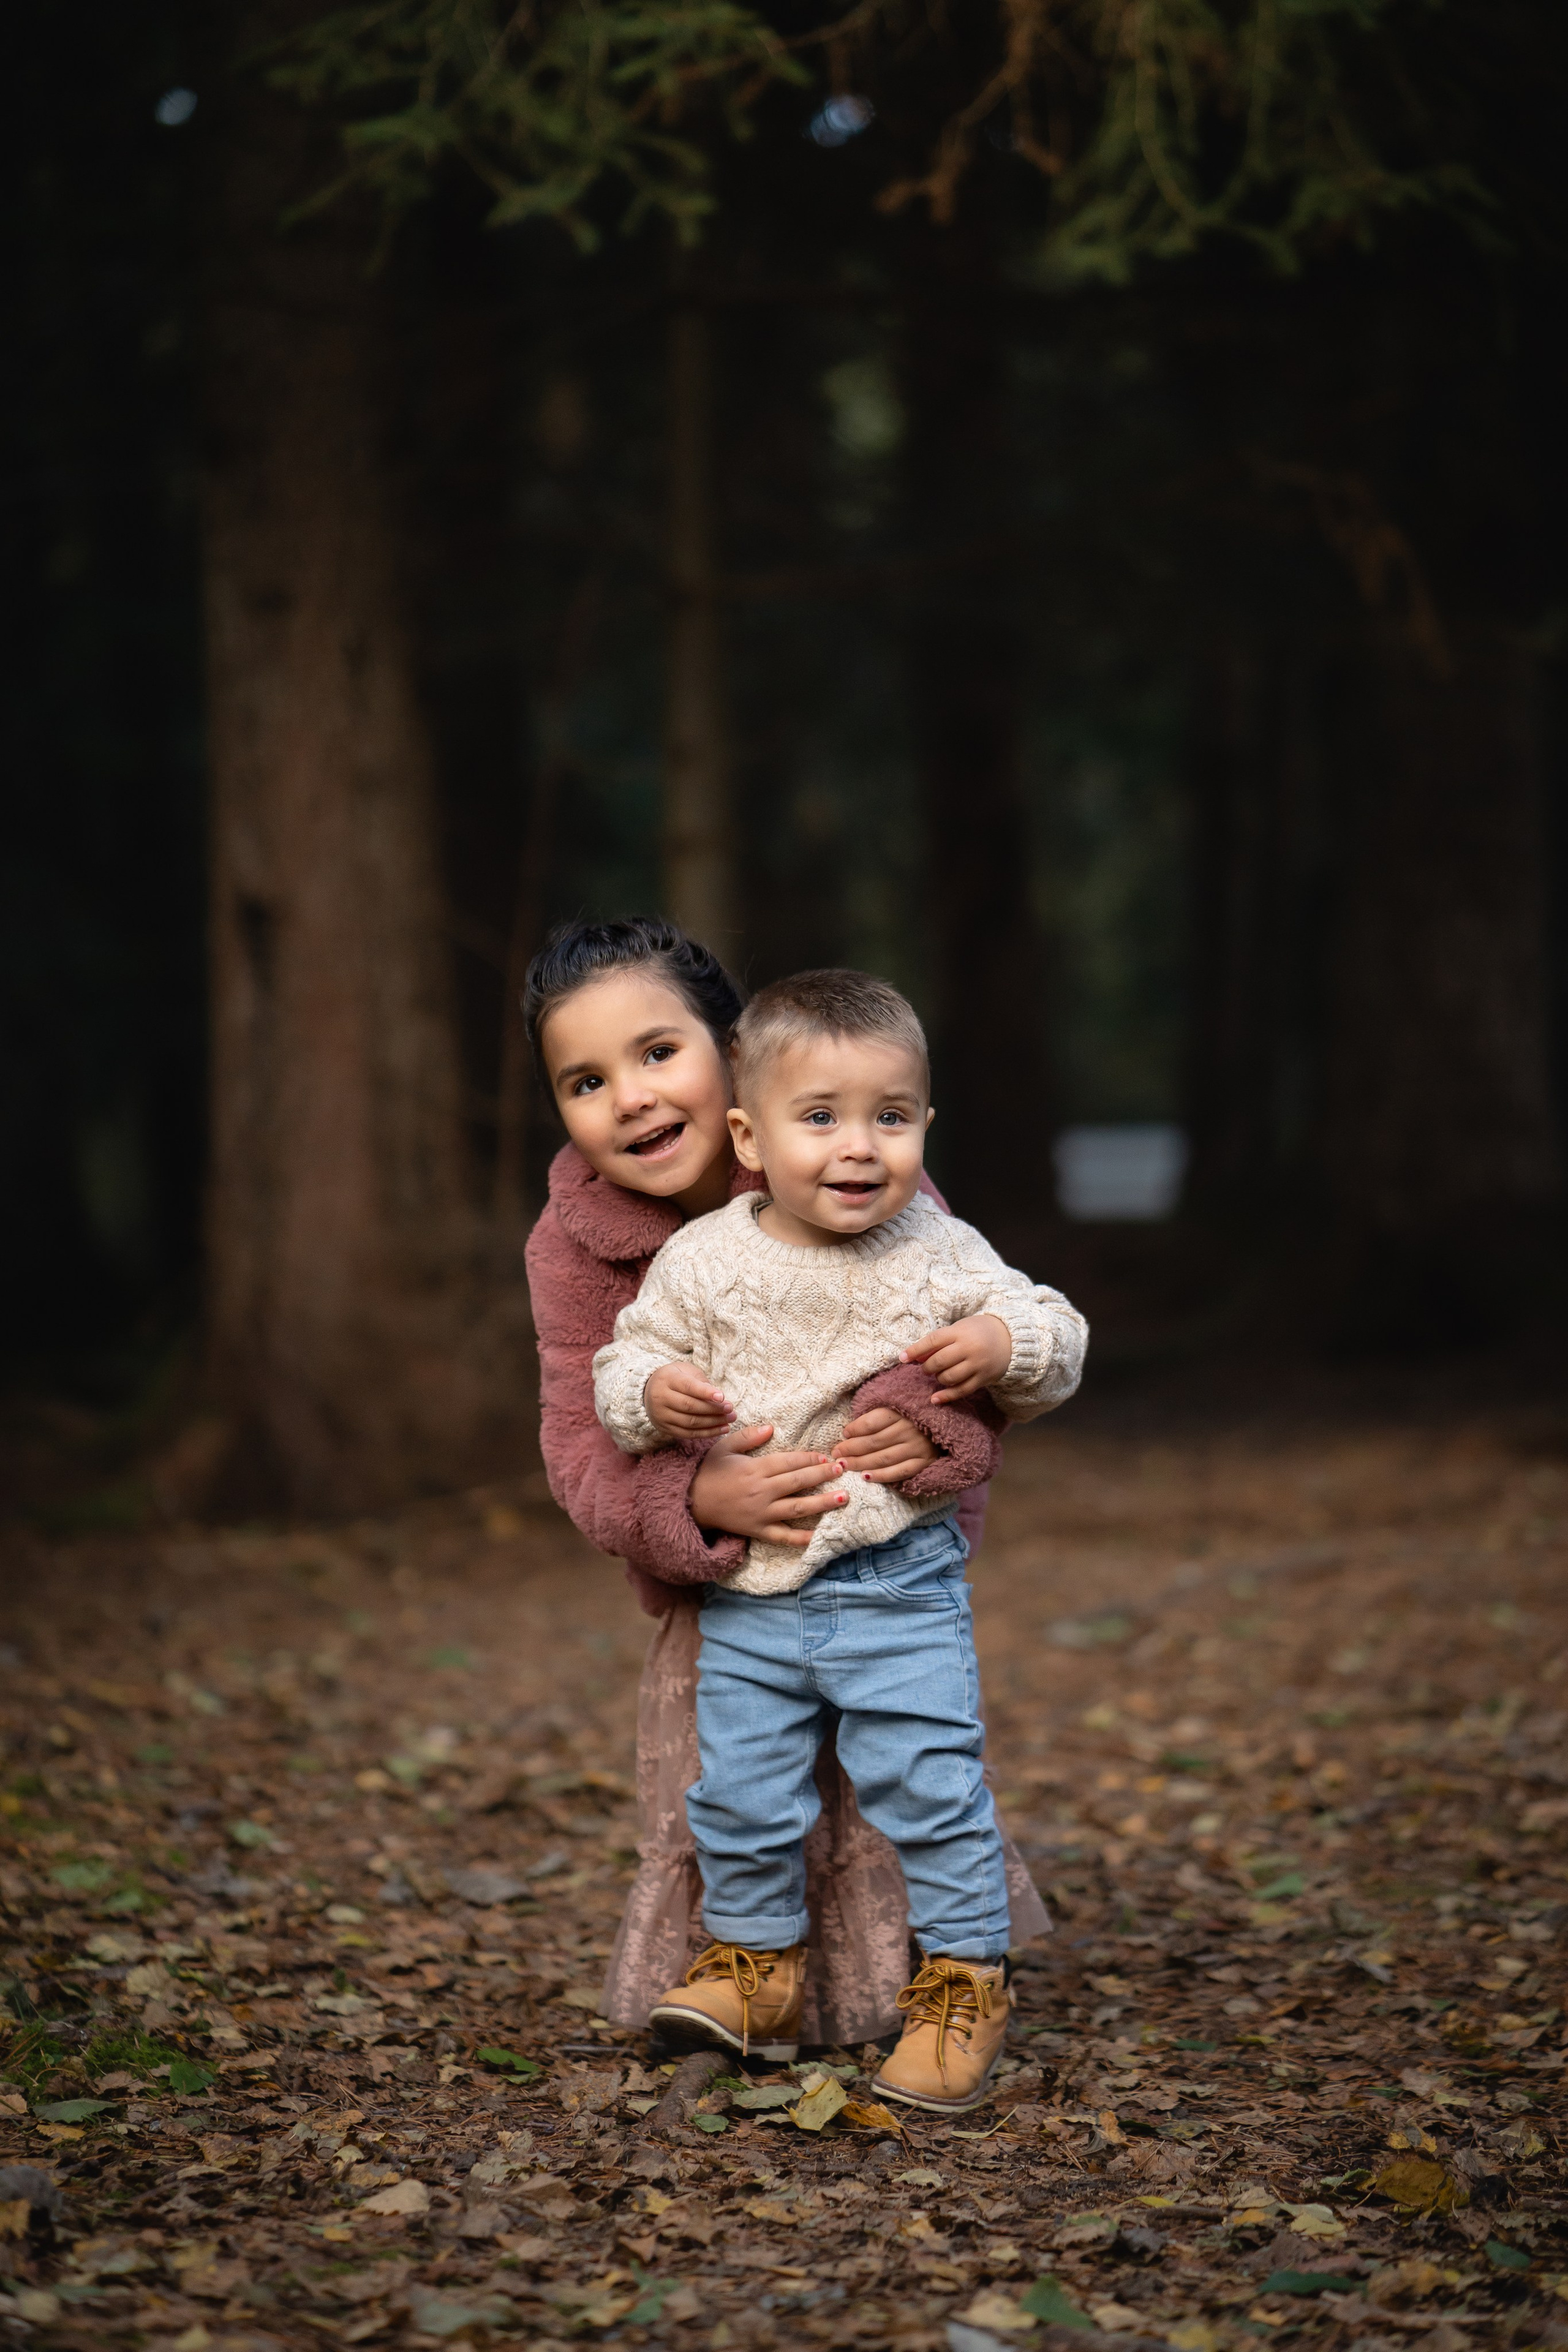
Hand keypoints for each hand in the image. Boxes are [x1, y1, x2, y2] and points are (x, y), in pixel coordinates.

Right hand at [645, 1363, 733, 1440]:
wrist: (650, 1390)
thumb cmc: (676, 1378)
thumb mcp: (686, 1371)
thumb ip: (701, 1382)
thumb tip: (719, 1398)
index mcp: (667, 1379)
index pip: (688, 1387)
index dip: (706, 1392)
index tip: (723, 1397)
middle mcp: (661, 1397)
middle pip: (690, 1406)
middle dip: (713, 1409)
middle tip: (731, 1410)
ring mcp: (661, 1415)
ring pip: (690, 1422)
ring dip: (713, 1423)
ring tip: (730, 1420)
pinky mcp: (664, 1428)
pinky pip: (688, 1434)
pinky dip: (707, 1433)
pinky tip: (721, 1429)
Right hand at [689, 1424, 848, 1546]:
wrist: (691, 1502)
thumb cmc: (709, 1472)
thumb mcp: (724, 1447)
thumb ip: (748, 1437)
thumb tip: (771, 1428)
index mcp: (755, 1468)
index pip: (789, 1462)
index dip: (810, 1459)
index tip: (826, 1457)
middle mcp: (762, 1490)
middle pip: (799, 1481)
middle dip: (823, 1476)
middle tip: (843, 1470)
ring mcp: (762, 1513)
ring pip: (798, 1507)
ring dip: (822, 1502)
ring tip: (843, 1498)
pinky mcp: (758, 1530)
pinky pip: (783, 1536)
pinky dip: (802, 1538)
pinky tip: (820, 1536)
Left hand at [833, 1407, 938, 1486]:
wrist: (949, 1424)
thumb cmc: (915, 1416)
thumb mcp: (899, 1407)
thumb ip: (878, 1415)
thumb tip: (850, 1430)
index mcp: (903, 1412)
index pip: (874, 1421)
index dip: (855, 1428)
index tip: (843, 1434)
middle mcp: (910, 1429)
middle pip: (875, 1441)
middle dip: (852, 1448)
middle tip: (836, 1454)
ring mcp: (918, 1447)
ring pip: (884, 1458)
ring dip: (861, 1463)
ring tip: (845, 1465)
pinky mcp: (924, 1462)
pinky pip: (900, 1471)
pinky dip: (882, 1475)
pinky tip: (866, 1477)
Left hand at [901, 1313, 1011, 1403]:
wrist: (1011, 1339)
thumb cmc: (979, 1331)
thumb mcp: (959, 1329)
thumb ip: (939, 1342)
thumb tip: (915, 1357)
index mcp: (960, 1332)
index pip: (932, 1341)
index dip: (915, 1350)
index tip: (901, 1358)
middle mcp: (968, 1348)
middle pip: (939, 1362)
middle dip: (927, 1367)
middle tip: (926, 1368)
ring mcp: (977, 1365)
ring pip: (948, 1377)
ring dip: (938, 1379)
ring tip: (939, 1375)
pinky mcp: (983, 1378)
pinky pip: (962, 1390)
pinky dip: (947, 1396)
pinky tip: (935, 1399)